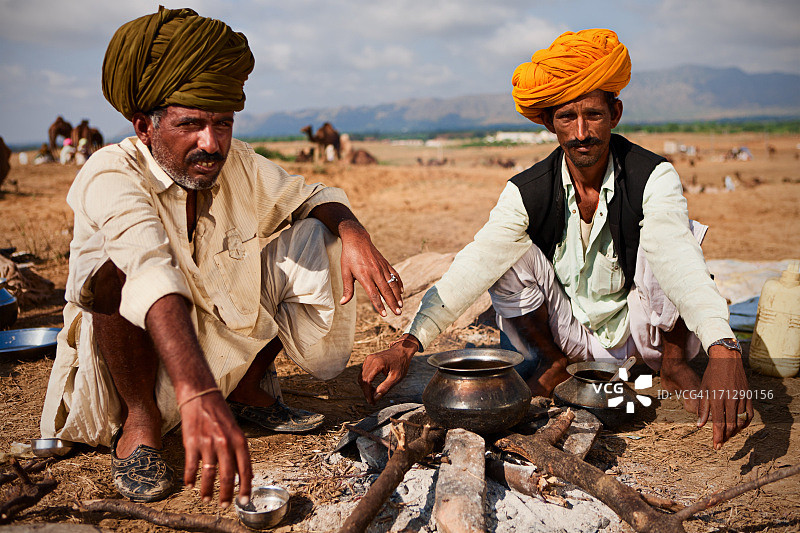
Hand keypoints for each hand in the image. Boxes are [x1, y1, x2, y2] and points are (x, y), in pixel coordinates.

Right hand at [179, 390, 251, 506]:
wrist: (201, 395)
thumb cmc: (219, 413)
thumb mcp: (235, 430)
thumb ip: (239, 452)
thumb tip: (244, 474)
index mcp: (239, 440)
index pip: (245, 469)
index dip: (245, 488)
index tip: (244, 500)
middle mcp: (225, 443)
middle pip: (227, 476)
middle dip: (226, 494)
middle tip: (224, 505)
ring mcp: (208, 443)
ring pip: (209, 474)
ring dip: (207, 490)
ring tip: (206, 499)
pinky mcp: (192, 443)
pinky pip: (192, 466)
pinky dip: (190, 479)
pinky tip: (189, 485)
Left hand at [338, 220, 403, 316]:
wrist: (357, 240)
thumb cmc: (349, 257)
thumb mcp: (345, 272)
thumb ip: (347, 289)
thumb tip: (343, 302)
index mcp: (365, 276)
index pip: (374, 294)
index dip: (379, 305)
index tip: (384, 315)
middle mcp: (376, 272)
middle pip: (386, 291)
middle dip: (392, 303)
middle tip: (398, 313)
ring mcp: (382, 267)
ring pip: (392, 284)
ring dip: (397, 295)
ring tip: (401, 305)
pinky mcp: (386, 263)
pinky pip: (394, 275)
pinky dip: (399, 283)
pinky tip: (401, 291)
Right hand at [359, 334, 419, 403]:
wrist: (402, 351)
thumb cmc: (401, 363)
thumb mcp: (396, 377)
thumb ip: (385, 387)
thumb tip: (375, 397)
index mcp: (377, 364)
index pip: (367, 381)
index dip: (367, 393)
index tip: (371, 402)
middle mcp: (370, 360)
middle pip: (363, 380)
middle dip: (366, 392)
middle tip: (373, 401)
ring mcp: (368, 359)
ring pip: (361, 377)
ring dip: (365, 387)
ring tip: (373, 395)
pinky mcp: (368, 360)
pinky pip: (363, 373)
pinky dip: (366, 381)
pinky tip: (372, 388)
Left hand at [697, 346, 752, 448]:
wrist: (726, 360)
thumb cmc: (711, 375)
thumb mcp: (703, 390)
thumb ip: (703, 408)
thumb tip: (700, 425)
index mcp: (718, 398)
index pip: (719, 423)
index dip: (718, 436)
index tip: (716, 446)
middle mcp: (731, 399)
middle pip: (731, 425)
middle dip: (725, 437)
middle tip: (720, 443)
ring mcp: (741, 398)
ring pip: (740, 421)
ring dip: (734, 432)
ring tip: (727, 436)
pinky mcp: (748, 396)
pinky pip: (749, 414)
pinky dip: (744, 423)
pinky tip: (738, 427)